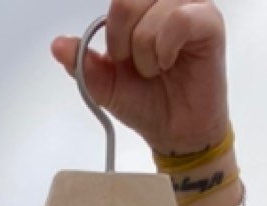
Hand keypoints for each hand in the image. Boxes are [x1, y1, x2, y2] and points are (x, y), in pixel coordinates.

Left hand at [51, 1, 228, 160]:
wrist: (175, 132)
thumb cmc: (147, 102)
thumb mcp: (106, 85)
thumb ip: (83, 64)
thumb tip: (57, 45)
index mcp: (141, 6)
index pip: (117, 0)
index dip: (112, 32)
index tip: (121, 59)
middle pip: (128, 0)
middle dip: (125, 40)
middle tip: (139, 66)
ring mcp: (190, 6)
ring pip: (154, 9)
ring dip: (147, 49)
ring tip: (157, 68)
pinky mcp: (209, 22)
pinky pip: (180, 19)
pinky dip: (165, 47)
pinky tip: (168, 62)